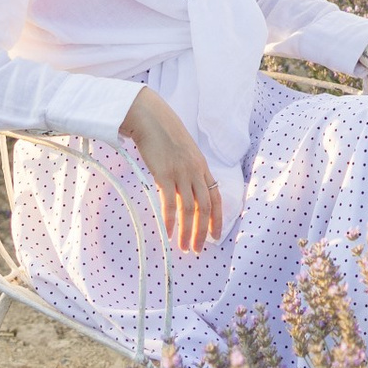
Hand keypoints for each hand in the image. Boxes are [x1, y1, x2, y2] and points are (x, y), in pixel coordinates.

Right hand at [120, 87, 224, 254]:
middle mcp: (195, 172)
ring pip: (189, 210)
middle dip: (203, 232)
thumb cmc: (164, 134)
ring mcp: (181, 173)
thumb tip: (185, 189)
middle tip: (198, 250)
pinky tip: (168, 233)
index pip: (216, 198)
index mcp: (202, 167)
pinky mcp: (164, 174)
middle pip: (204, 208)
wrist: (150, 118)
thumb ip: (188, 169)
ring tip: (184, 247)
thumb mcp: (184, 151)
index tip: (216, 237)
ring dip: (187, 232)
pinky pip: (169, 203)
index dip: (217, 220)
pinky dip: (170, 220)